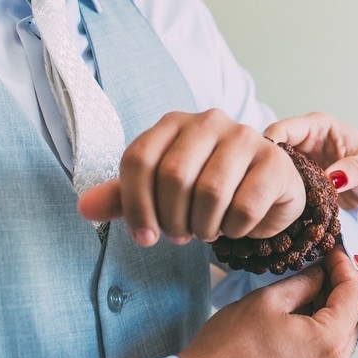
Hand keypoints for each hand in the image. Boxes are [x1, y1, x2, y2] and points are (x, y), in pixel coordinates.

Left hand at [76, 109, 304, 246]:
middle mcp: (209, 120)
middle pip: (174, 176)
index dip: (136, 206)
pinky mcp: (274, 161)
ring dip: (204, 226)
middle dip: (173, 220)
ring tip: (207, 230)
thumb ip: (124, 198)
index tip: (145, 237)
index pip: (138, 159)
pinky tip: (236, 226)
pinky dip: (235, 229)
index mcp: (174, 123)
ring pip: (210, 191)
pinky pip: (244, 206)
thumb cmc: (206, 190)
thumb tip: (83, 209)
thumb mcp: (160, 194)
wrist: (264, 192)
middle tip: (181, 235)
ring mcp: (246, 136)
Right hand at [181, 247, 357, 357]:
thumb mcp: (267, 301)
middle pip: (354, 319)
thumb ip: (304, 283)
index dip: (345, 268)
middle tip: (323, 268)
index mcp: (327, 343)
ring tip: (309, 293)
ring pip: (343, 340)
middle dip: (341, 291)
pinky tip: (301, 320)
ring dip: (332, 314)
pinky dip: (322, 335)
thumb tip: (321, 273)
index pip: (354, 296)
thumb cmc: (229, 349)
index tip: (334, 252)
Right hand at [265, 112, 357, 229]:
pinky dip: (280, 200)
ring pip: (274, 173)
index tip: (265, 170)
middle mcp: (305, 142)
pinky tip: (278, 215)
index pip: (283, 130)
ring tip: (270, 207)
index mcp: (318, 126)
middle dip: (266, 171)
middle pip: (272, 152)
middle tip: (264, 194)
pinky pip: (283, 189)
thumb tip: (331, 178)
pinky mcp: (301, 185)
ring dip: (271, 188)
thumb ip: (353, 170)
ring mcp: (301, 164)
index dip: (270, 146)